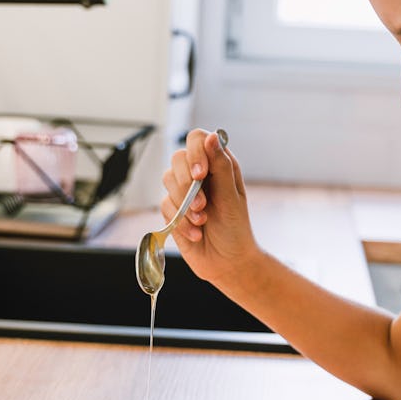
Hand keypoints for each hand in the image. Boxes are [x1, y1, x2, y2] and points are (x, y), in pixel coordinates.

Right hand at [162, 129, 260, 286]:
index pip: (197, 139)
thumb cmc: (236, 229)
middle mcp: (199, 174)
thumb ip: (221, 166)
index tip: (200, 174)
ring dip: (185, 204)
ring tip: (202, 220)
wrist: (226, 264)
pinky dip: (180, 221)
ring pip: (167, 180)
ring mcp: (184, 191)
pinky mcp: (172, 209)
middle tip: (203, 205)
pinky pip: (164, 205)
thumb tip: (213, 136)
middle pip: (178, 158)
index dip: (195, 153)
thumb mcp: (232, 197)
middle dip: (187, 184)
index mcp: (218, 165)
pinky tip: (196, 232)